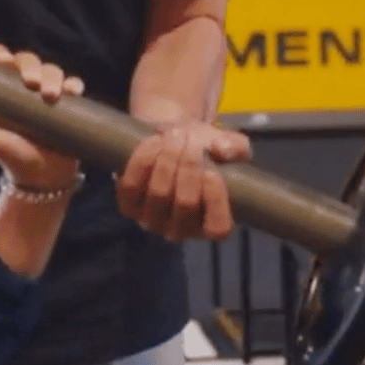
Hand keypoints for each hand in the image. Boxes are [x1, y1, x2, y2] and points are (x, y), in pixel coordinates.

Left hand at [0, 44, 83, 189]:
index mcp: (0, 92)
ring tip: (50, 96)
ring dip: (53, 76)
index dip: (0, 54)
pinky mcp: (67, 103)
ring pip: (51, 70)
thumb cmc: (13, 159)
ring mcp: (46, 94)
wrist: (46, 180)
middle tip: (32, 83)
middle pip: (27, 61)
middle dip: (31, 66)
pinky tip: (71, 92)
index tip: (4, 60)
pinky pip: (72, 85)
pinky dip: (73, 84)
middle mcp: (23, 89)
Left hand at [116, 121, 251, 241]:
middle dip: (189, 164)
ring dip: (168, 156)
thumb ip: (235, 146)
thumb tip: (221, 150)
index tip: (212, 168)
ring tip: (174, 134)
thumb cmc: (205, 148)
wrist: (170, 139)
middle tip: (190, 137)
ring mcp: (152, 222)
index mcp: (212, 225)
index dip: (216, 197)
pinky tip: (154, 141)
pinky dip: (145, 157)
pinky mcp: (128, 207)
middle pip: (186, 202)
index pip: (218, 228)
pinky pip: (133, 183)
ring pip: (159, 192)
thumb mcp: (228, 144)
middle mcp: (182, 230)